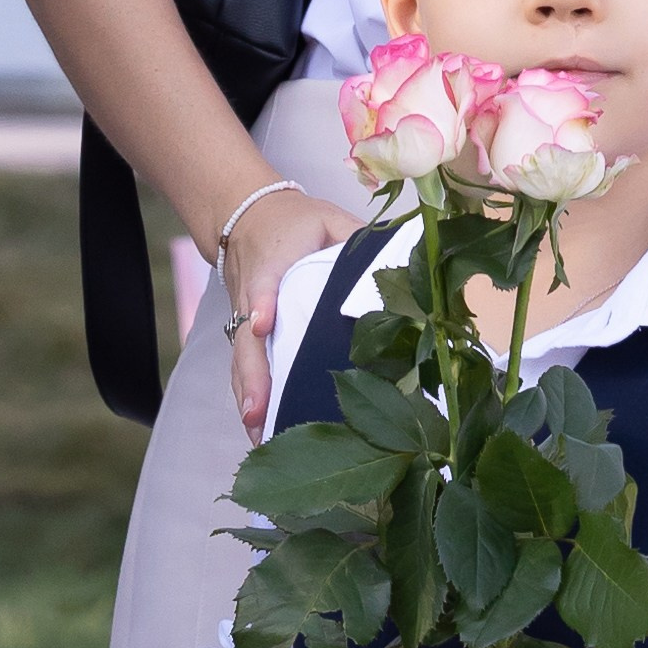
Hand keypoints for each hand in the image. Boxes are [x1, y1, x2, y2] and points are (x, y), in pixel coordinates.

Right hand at [220, 188, 361, 442]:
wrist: (247, 217)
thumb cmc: (296, 222)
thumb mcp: (329, 219)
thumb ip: (359, 239)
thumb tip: (406, 263)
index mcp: (274, 261)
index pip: (264, 282)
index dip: (262, 303)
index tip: (263, 325)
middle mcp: (252, 294)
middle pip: (247, 337)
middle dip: (253, 375)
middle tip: (257, 411)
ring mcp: (245, 315)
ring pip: (241, 358)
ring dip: (248, 395)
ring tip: (257, 430)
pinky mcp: (244, 331)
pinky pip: (243, 365)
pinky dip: (248, 394)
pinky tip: (258, 426)